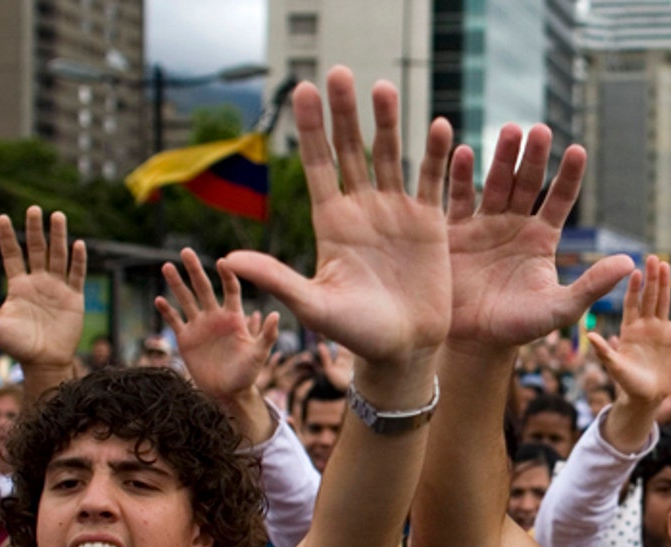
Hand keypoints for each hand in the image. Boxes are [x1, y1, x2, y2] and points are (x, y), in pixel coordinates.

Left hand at [0, 207, 85, 369]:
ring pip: (58, 256)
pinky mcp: (74, 298)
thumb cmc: (16, 345)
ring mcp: (57, 288)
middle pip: (37, 249)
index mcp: (18, 285)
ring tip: (57, 216)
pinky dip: (79, 261)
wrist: (43, 361)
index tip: (2, 218)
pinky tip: (79, 245)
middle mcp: (38, 282)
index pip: (12, 255)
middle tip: (34, 208)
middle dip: (35, 229)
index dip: (7, 237)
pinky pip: (77, 275)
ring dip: (58, 237)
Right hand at [157, 249, 280, 402]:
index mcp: (234, 318)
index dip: (227, 276)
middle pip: (204, 288)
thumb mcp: (259, 354)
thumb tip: (275, 314)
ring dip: (176, 284)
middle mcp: (215, 317)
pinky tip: (159, 299)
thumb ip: (266, 335)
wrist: (228, 391)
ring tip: (167, 266)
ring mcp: (199, 326)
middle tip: (186, 250)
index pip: (231, 290)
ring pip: (186, 300)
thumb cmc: (247, 373)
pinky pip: (174, 320)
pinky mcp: (186, 338)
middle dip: (195, 270)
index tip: (222, 262)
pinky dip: (167, 311)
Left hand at [220, 68, 452, 383]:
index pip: (317, 164)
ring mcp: (396, 213)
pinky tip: (441, 127)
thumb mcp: (313, 306)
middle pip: (350, 149)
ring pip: (390, 156)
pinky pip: (433, 181)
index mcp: (331, 221)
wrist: (404, 351)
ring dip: (388, 122)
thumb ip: (277, 278)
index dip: (310, 128)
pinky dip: (438, 155)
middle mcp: (361, 209)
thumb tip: (230, 258)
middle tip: (339, 72)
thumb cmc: (355, 333)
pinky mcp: (430, 224)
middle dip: (344, 112)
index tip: (301, 90)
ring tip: (383, 87)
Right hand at [442, 123, 631, 353]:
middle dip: (534, 157)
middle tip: (541, 129)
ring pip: (495, 183)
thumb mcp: (560, 308)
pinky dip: (460, 175)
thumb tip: (631, 263)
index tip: (578, 150)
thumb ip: (592, 285)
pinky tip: (465, 151)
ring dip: (502, 157)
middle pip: (527, 183)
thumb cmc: (519, 327)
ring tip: (511, 130)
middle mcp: (514, 224)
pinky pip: (457, 198)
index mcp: (542, 238)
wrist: (474, 342)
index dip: (569, 177)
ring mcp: (483, 225)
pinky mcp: (454, 231)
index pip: (560, 200)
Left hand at [586, 255, 670, 406]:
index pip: (632, 304)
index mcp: (629, 329)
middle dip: (651, 278)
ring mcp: (661, 328)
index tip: (635, 272)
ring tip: (666, 265)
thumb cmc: (628, 383)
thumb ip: (604, 351)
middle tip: (653, 258)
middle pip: (649, 297)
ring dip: (665, 283)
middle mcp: (645, 324)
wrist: (648, 395)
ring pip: (664, 301)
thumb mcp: (615, 366)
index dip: (634, 289)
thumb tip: (590, 336)